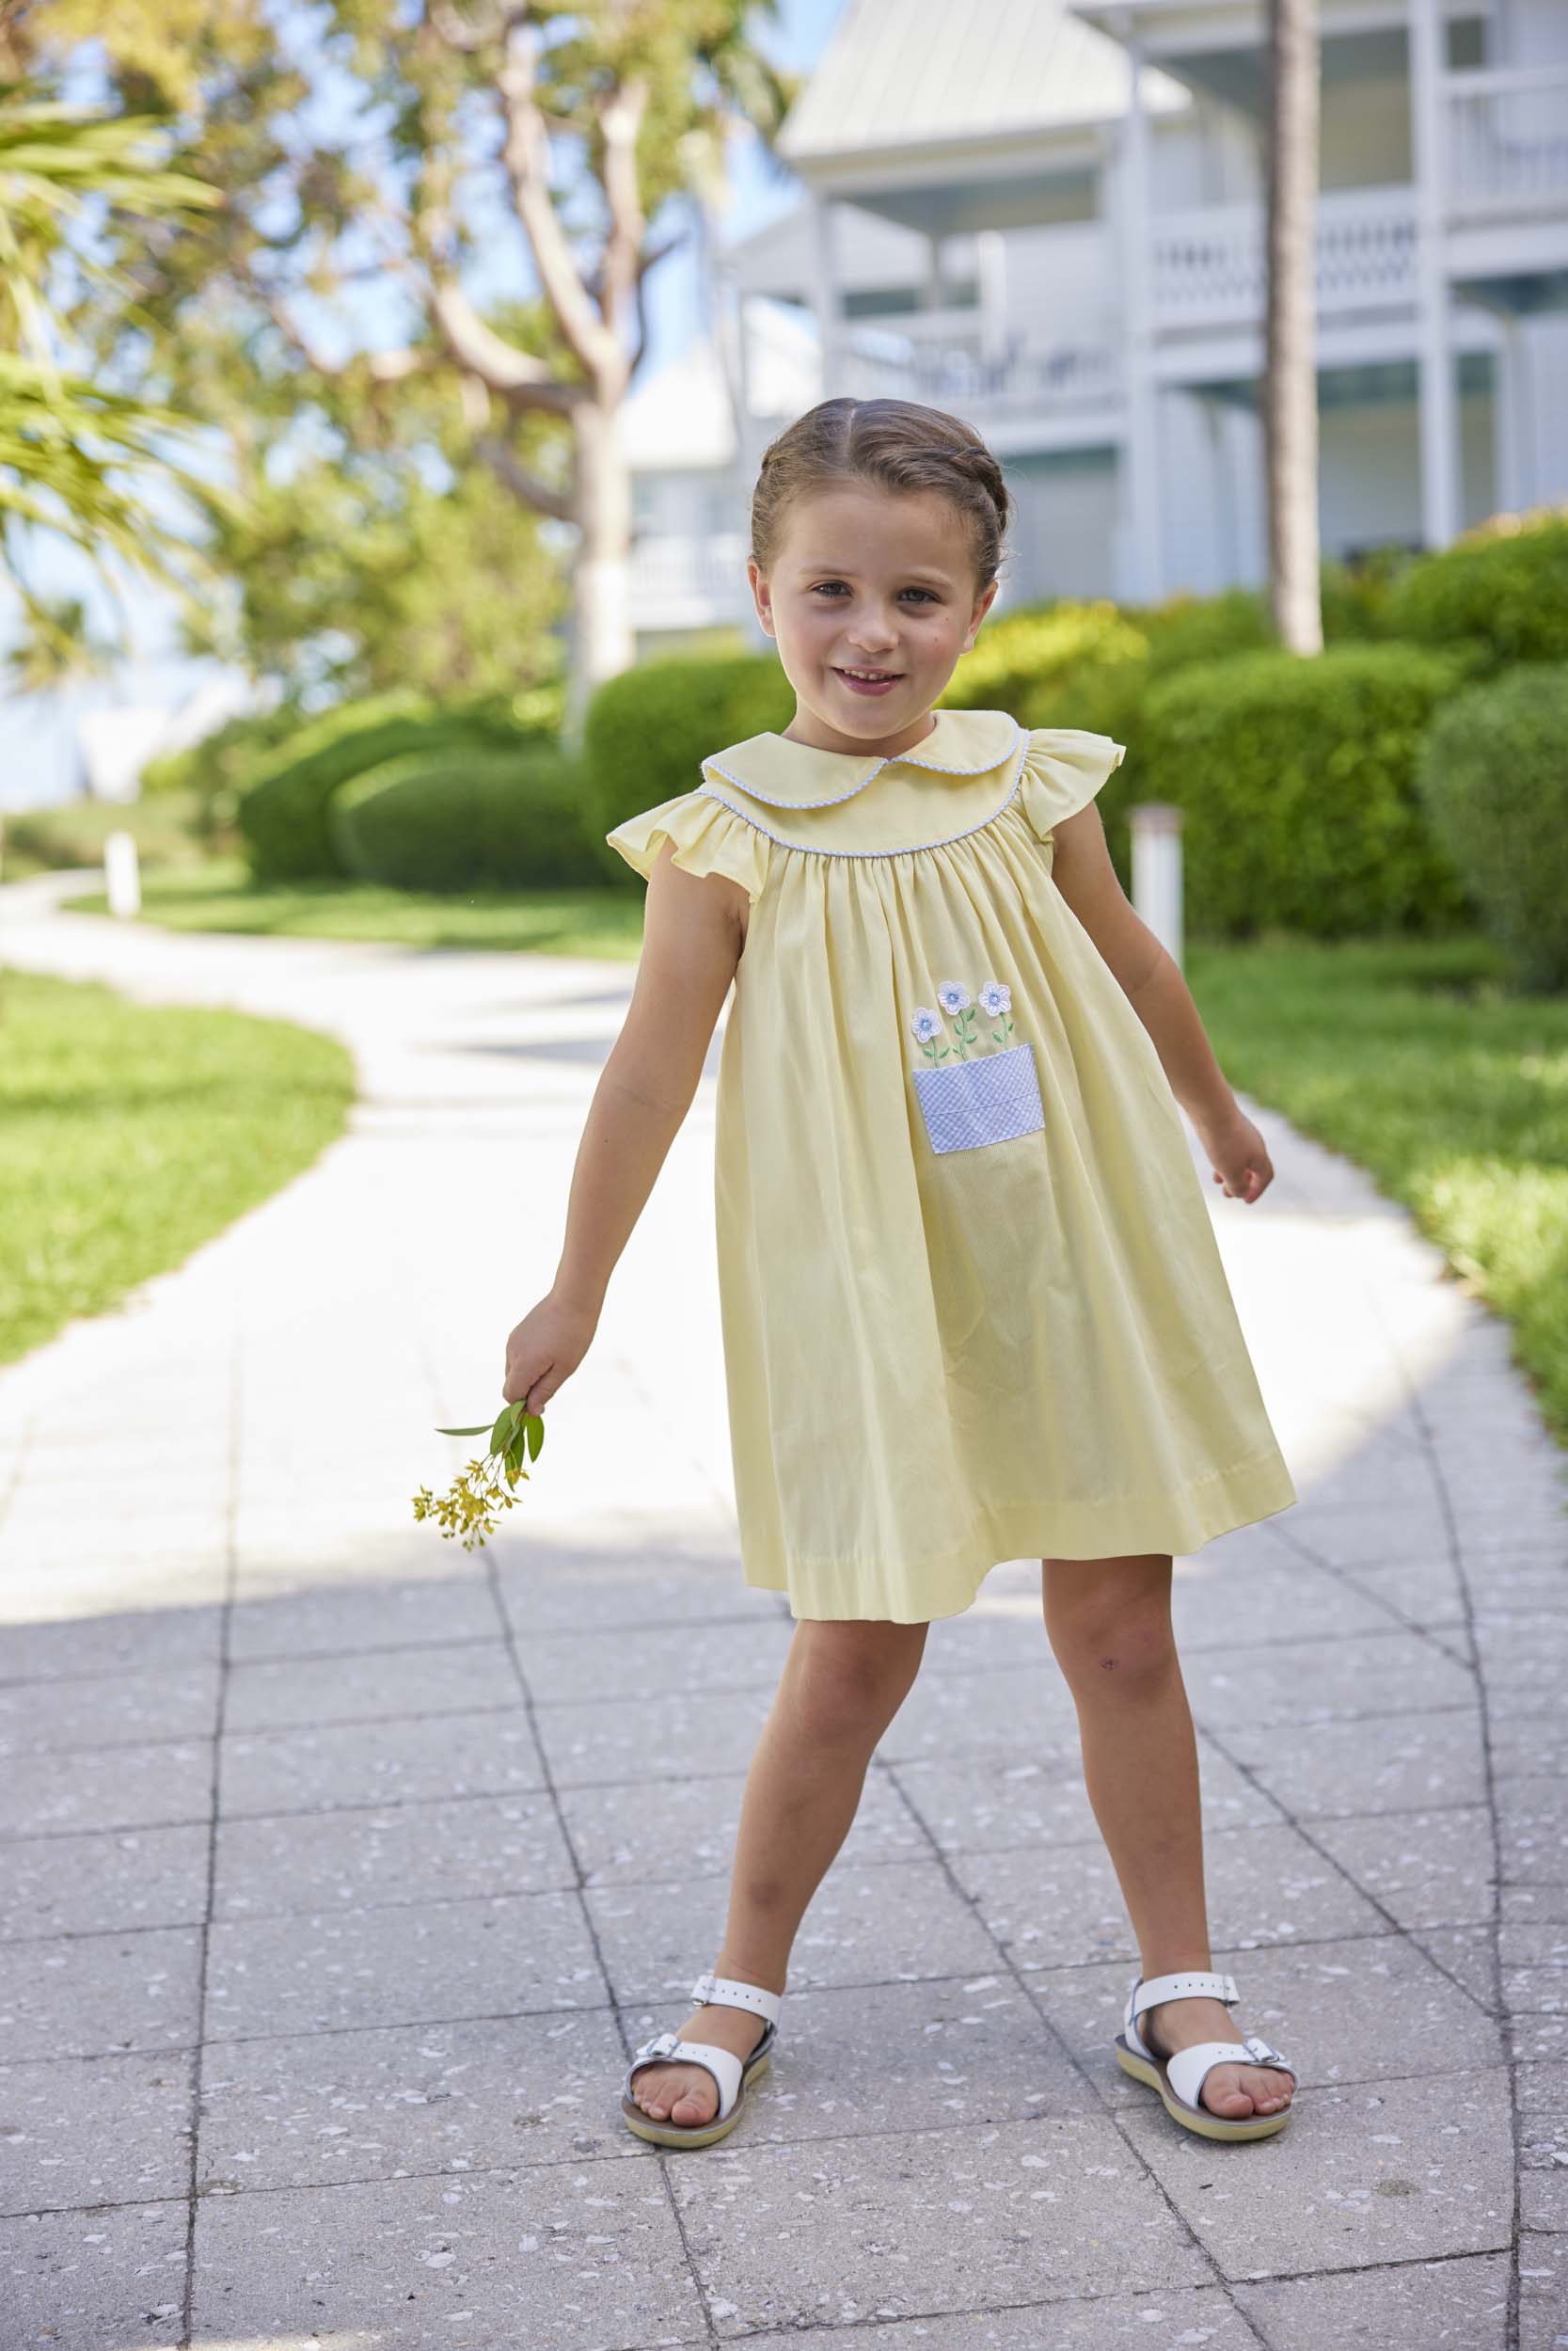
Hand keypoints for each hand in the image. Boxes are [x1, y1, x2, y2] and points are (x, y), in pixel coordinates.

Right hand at [503, 1290, 597, 1412]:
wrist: (573, 1298)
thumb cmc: (574, 1335)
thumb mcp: (564, 1369)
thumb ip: (544, 1391)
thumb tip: (531, 1412)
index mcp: (523, 1364)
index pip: (510, 1396)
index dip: (522, 1405)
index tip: (542, 1403)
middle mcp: (512, 1352)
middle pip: (511, 1384)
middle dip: (528, 1390)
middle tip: (554, 1379)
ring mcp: (513, 1341)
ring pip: (514, 1370)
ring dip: (529, 1375)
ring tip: (555, 1361)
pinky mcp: (517, 1333)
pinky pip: (517, 1357)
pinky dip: (529, 1362)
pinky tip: (549, 1351)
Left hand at [1201, 1106, 1273, 1203]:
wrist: (1211, 1108)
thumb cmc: (1222, 1142)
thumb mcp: (1230, 1171)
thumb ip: (1238, 1186)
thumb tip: (1240, 1193)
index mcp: (1260, 1156)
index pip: (1265, 1177)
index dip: (1257, 1191)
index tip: (1246, 1202)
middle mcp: (1256, 1143)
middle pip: (1255, 1168)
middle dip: (1243, 1184)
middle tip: (1229, 1195)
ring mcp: (1243, 1133)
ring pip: (1241, 1158)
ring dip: (1232, 1173)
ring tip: (1218, 1182)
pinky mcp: (1229, 1126)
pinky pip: (1232, 1148)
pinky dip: (1225, 1160)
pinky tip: (1213, 1163)